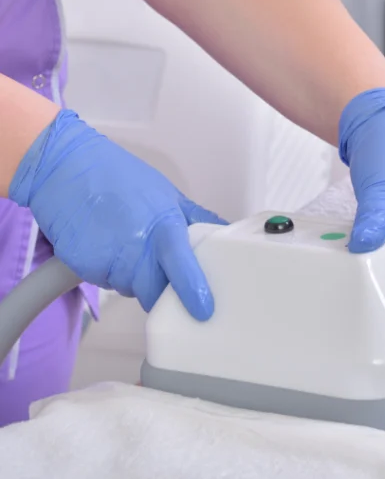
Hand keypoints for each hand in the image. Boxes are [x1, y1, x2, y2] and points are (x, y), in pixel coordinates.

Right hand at [9, 109, 225, 319]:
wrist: (65, 168)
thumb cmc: (121, 178)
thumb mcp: (167, 194)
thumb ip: (195, 219)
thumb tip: (225, 234)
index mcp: (164, 227)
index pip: (182, 264)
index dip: (192, 289)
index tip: (203, 310)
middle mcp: (136, 246)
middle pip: (156, 291)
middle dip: (161, 291)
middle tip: (160, 273)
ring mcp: (107, 258)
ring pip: (129, 288)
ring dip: (133, 278)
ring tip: (125, 245)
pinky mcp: (82, 264)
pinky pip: (104, 281)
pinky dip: (108, 271)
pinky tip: (104, 246)